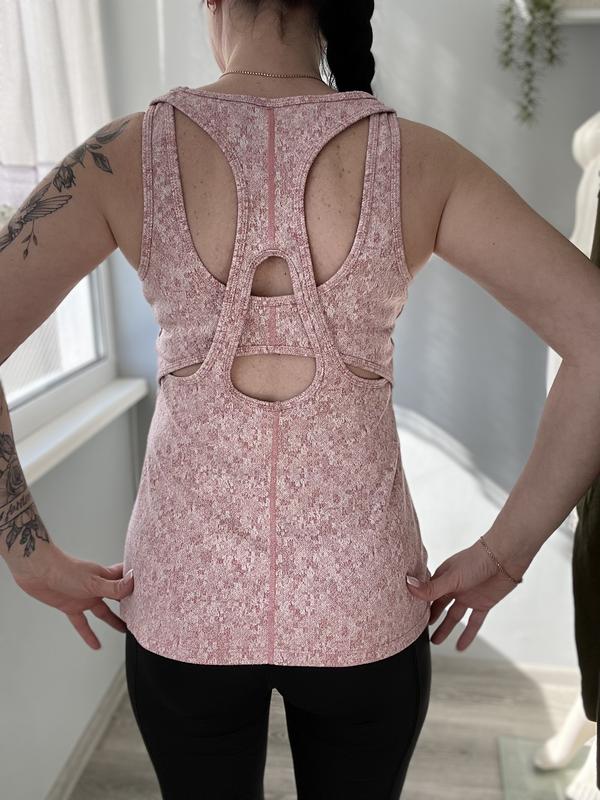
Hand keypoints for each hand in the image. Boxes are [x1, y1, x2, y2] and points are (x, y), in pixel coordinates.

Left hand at [10, 543, 133, 649]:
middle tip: (143, 614)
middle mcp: (97, 586)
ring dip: (113, 621)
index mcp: (105, 576)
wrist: (37, 571)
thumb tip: (134, 583)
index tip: (153, 588)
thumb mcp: (93, 582)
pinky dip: (88, 634)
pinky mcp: (71, 606)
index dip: (139, 583)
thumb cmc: (64, 570)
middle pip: (118, 596)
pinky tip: (96, 646)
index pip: (127, 578)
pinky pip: (82, 623)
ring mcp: (85, 597)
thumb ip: (113, 587)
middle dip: (129, 604)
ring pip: (103, 611)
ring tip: (125, 630)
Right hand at [406, 536, 526, 650]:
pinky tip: (461, 647)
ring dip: (446, 628)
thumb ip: (431, 587)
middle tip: (420, 630)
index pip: (427, 593)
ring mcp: (468, 596)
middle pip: (439, 606)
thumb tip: (408, 585)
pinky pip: (473, 622)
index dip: (419, 604)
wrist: (504, 559)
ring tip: (436, 642)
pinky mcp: (482, 604)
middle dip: (430, 617)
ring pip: (454, 616)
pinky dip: (467, 634)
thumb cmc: (476, 560)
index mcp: (443, 577)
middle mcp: (454, 587)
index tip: (408, 616)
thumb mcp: (451, 578)